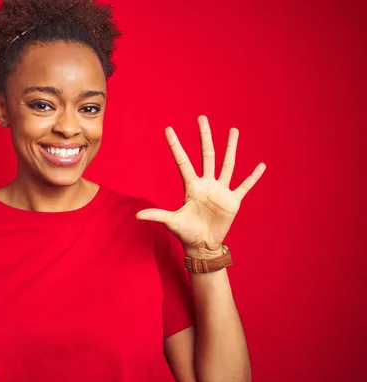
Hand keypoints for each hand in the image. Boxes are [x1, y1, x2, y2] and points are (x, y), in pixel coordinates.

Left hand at [136, 115, 265, 257]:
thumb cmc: (185, 233)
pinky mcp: (233, 201)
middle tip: (201, 118)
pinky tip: (261, 165)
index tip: (168, 129)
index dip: (175, 145)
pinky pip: (245, 186)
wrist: (203, 245)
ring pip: (227, 164)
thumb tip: (137, 216)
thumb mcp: (171, 222)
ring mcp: (221, 191)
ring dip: (231, 148)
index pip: (182, 161)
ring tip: (234, 130)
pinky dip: (253, 177)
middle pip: (206, 155)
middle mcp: (206, 184)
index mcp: (191, 186)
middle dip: (204, 136)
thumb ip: (157, 215)